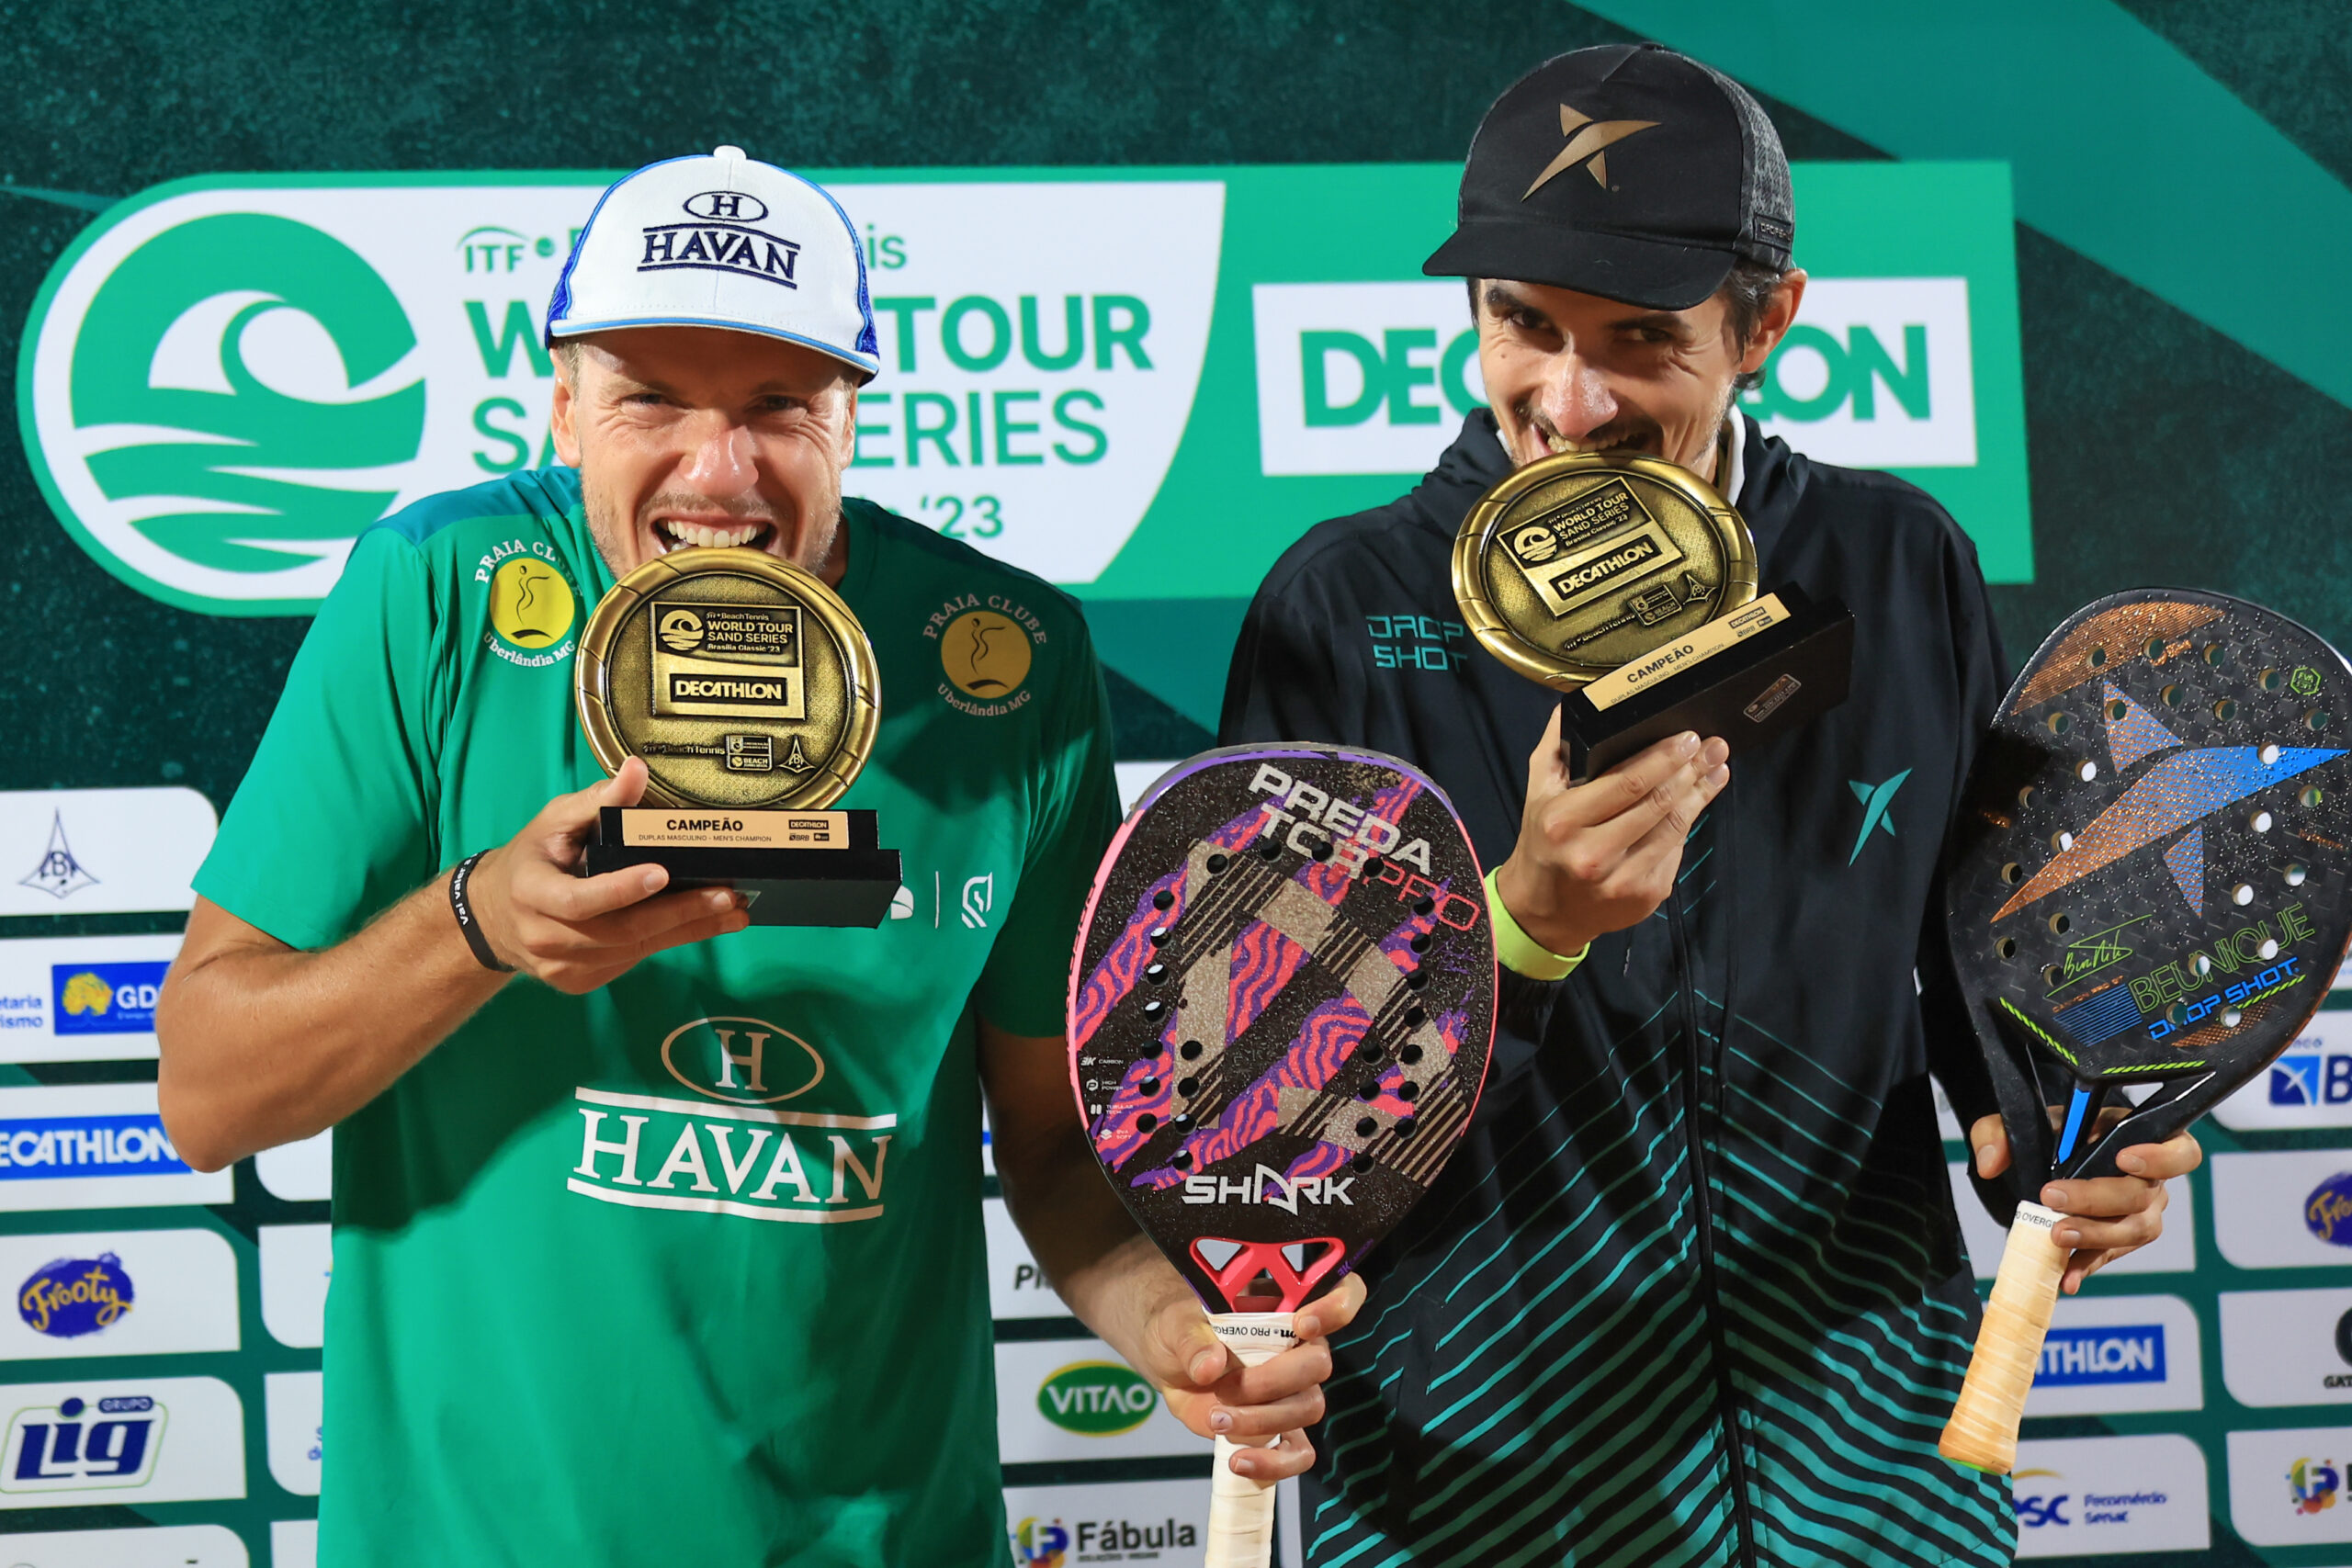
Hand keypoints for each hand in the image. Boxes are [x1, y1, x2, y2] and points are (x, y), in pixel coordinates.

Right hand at [467, 758, 750, 991]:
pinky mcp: (579, 981)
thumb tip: (637, 769)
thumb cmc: (533, 857)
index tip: (663, 873)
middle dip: (680, 914)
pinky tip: (703, 924)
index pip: (579, 900)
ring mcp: (562, 966)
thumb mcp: (555, 820)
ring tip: (733, 912)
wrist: (494, 915)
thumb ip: (599, 799)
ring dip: (688, 931)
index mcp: (532, 891)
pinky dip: (668, 940)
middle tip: (727, 896)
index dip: (621, 890)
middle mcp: (544, 936)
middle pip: (620, 932)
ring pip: (633, 950)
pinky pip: (630, 960)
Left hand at [1138, 1275, 1367, 1480]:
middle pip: (1318, 1364)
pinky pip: (1298, 1453)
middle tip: (1226, 1389)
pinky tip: (1239, 1462)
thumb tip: (1211, 1365)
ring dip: (1262, 1420)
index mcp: (1283, 1308)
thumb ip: (1191, 1341)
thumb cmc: (1180, 1330)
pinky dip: (1273, 1463)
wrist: (1170, 1368)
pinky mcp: (1280, 1428)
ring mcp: (1293, 1391)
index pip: (1339, 1296)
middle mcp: (1299, 1348)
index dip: (1336, 1307)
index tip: (1302, 1324)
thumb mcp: (1176, 1325)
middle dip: (1272, 1381)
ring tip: (1216, 1420)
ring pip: (1308, 1408)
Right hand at [1492, 714, 1730, 955]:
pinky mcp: (1644, 897)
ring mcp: (1622, 880)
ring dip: (1700, 794)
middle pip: (1657, 804)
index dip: (1663, 759)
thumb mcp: (1537, 792)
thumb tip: (1575, 706)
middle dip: (1691, 770)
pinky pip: (1674, 852)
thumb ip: (1556, 748)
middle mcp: (1592, 854)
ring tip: (1716, 769)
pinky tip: (1699, 801)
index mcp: (1564, 822)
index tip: (1688, 737)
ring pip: (1674, 828)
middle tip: (1713, 746)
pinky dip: (1688, 823)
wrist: (1544, 911)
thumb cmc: (1542, 842)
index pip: (1626, 784)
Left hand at [1969, 1111, 2203, 1292]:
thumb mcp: (2023, 1123)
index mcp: (2138, 1138)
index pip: (2179, 1151)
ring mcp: (2141, 1212)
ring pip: (2134, 1230)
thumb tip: (1991, 1163)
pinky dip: (2085, 1266)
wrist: (2048, 1162)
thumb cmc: (2053, 1136)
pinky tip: (2065, 1277)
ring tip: (2057, 1238)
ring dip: (2095, 1236)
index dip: (2160, 1157)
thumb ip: (2000, 1133)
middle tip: (2053, 1199)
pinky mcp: (2120, 1239)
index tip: (2123, 1159)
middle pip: (2142, 1195)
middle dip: (2097, 1199)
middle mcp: (2150, 1179)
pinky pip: (2109, 1256)